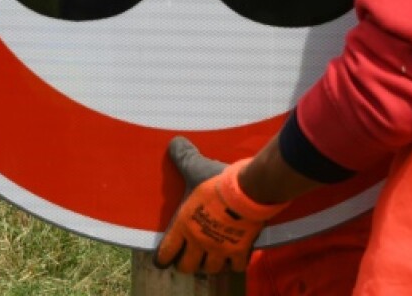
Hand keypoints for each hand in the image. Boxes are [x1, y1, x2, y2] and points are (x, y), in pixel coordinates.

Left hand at [154, 136, 287, 274]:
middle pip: (187, 266)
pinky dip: (234, 263)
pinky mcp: (239, 250)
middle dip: (187, 263)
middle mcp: (198, 242)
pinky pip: (236, 267)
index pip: (166, 252)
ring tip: (211, 256)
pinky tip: (234, 256)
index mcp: (183, 225)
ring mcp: (219, 249)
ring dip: (210, 264)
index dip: (163, 257)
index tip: (164, 258)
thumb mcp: (195, 167)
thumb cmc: (216, 182)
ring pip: (211, 269)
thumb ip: (183, 156)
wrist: (247, 192)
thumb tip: (173, 142)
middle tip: (190, 255)